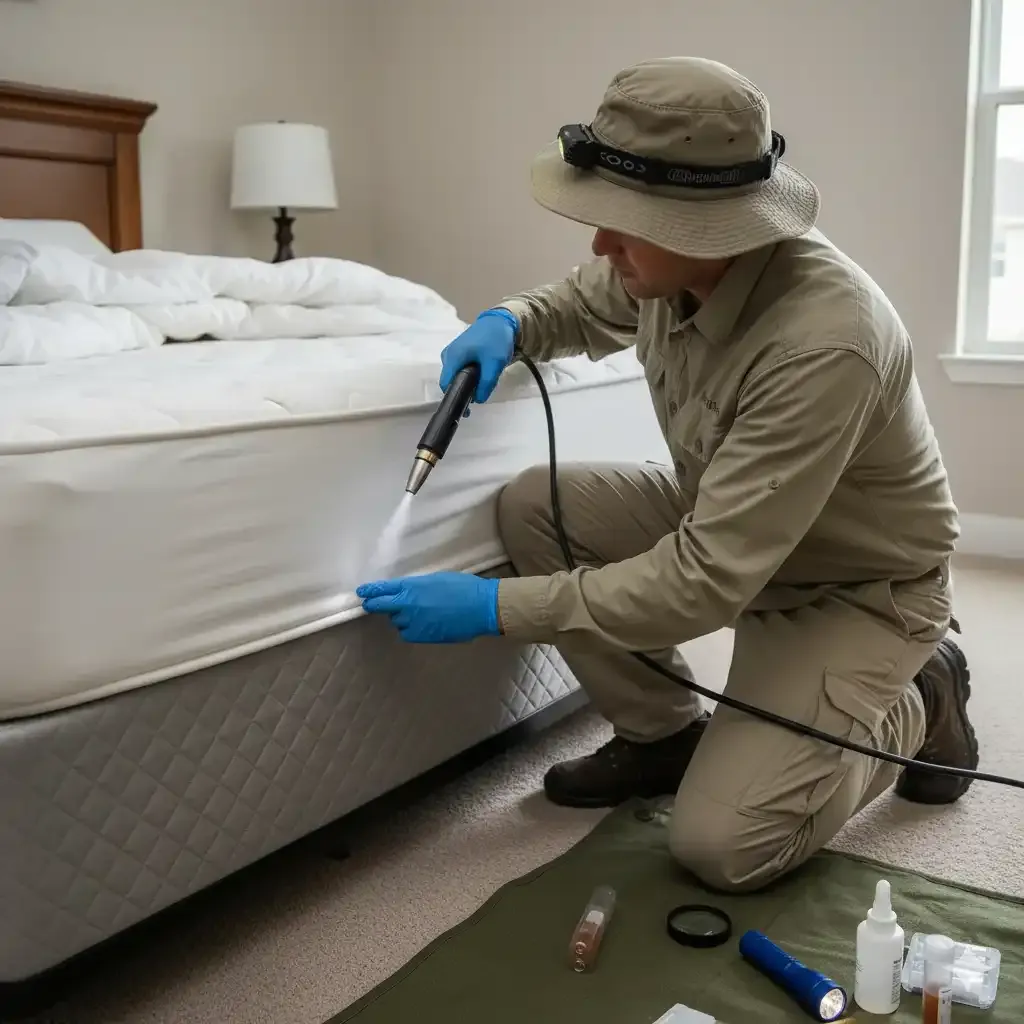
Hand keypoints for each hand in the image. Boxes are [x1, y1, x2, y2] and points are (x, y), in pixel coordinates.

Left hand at [357, 572, 500, 643]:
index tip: (362, 592)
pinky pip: (408, 633)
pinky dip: (411, 629)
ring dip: (401, 617)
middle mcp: (408, 604)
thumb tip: (409, 593)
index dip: (371, 591)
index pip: (384, 589)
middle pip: (382, 606)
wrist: (481, 607)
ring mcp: (414, 621)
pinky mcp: (422, 635)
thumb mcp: (437, 580)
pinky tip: (421, 625)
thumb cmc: (463, 588)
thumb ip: (418, 587)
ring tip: (416, 613)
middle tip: (369, 605)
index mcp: (412, 586)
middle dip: (374, 605)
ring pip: (397, 621)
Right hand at [439, 310, 515, 403]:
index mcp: (452, 357)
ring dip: (466, 384)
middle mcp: (447, 355)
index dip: (454, 398)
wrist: (500, 320)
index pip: (446, 385)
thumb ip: (486, 384)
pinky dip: (467, 376)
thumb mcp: (495, 364)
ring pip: (455, 376)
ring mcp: (452, 353)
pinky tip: (480, 377)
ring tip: (481, 387)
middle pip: (450, 381)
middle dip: (462, 392)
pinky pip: (459, 369)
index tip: (465, 408)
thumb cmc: (495, 339)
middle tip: (478, 399)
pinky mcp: (458, 352)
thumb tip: (479, 400)